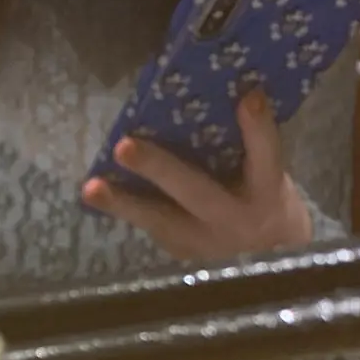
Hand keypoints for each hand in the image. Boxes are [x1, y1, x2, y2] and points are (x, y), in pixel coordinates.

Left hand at [82, 90, 312, 260]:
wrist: (268, 262)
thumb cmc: (264, 201)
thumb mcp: (268, 176)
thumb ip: (246, 151)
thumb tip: (211, 102)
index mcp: (268, 193)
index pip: (266, 156)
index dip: (258, 129)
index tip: (249, 97)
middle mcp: (234, 220)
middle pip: (195, 192)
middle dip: (159, 168)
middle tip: (124, 146)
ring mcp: (204, 245)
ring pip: (159, 220)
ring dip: (122, 203)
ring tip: (91, 188)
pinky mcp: (181, 257)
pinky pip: (151, 227)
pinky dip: (126, 209)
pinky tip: (99, 194)